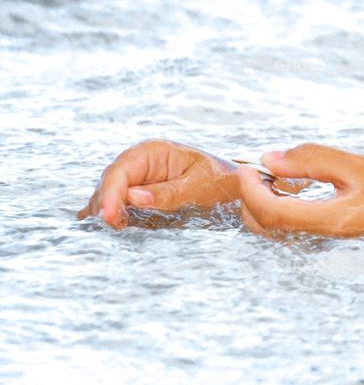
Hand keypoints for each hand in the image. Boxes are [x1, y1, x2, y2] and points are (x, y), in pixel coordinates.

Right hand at [78, 139, 313, 228]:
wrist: (234, 187)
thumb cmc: (220, 182)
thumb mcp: (198, 187)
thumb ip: (166, 193)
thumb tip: (133, 197)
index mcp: (152, 152)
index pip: (120, 172)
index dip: (111, 195)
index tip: (109, 218)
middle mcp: (140, 163)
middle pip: (109, 184)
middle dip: (107, 206)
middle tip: (113, 230)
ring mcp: (137, 179)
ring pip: (110, 196)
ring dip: (109, 214)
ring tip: (113, 232)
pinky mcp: (139, 196)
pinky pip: (119, 206)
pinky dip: (114, 217)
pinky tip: (112, 229)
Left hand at [237, 143, 363, 237]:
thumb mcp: (358, 165)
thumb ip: (313, 160)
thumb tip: (270, 159)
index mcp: (328, 220)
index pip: (270, 212)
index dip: (249, 189)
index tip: (248, 166)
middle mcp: (323, 237)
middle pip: (266, 227)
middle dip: (251, 198)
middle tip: (256, 169)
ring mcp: (327, 241)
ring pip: (277, 231)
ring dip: (264, 204)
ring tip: (274, 175)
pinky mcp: (332, 238)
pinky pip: (293, 228)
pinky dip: (280, 209)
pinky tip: (293, 188)